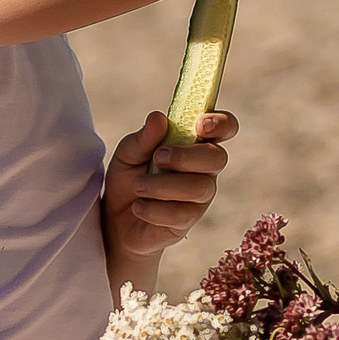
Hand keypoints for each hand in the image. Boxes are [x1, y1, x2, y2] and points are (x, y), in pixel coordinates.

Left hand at [104, 109, 237, 265]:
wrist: (114, 217)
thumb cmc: (129, 177)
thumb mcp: (128, 153)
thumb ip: (144, 138)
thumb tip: (158, 118)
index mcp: (194, 144)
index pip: (224, 127)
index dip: (221, 123)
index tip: (201, 124)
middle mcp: (204, 170)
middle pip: (217, 158)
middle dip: (187, 156)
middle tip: (158, 158)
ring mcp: (199, 197)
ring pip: (199, 188)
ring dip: (164, 185)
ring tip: (138, 185)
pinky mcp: (187, 222)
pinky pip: (181, 215)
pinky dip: (154, 209)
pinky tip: (138, 207)